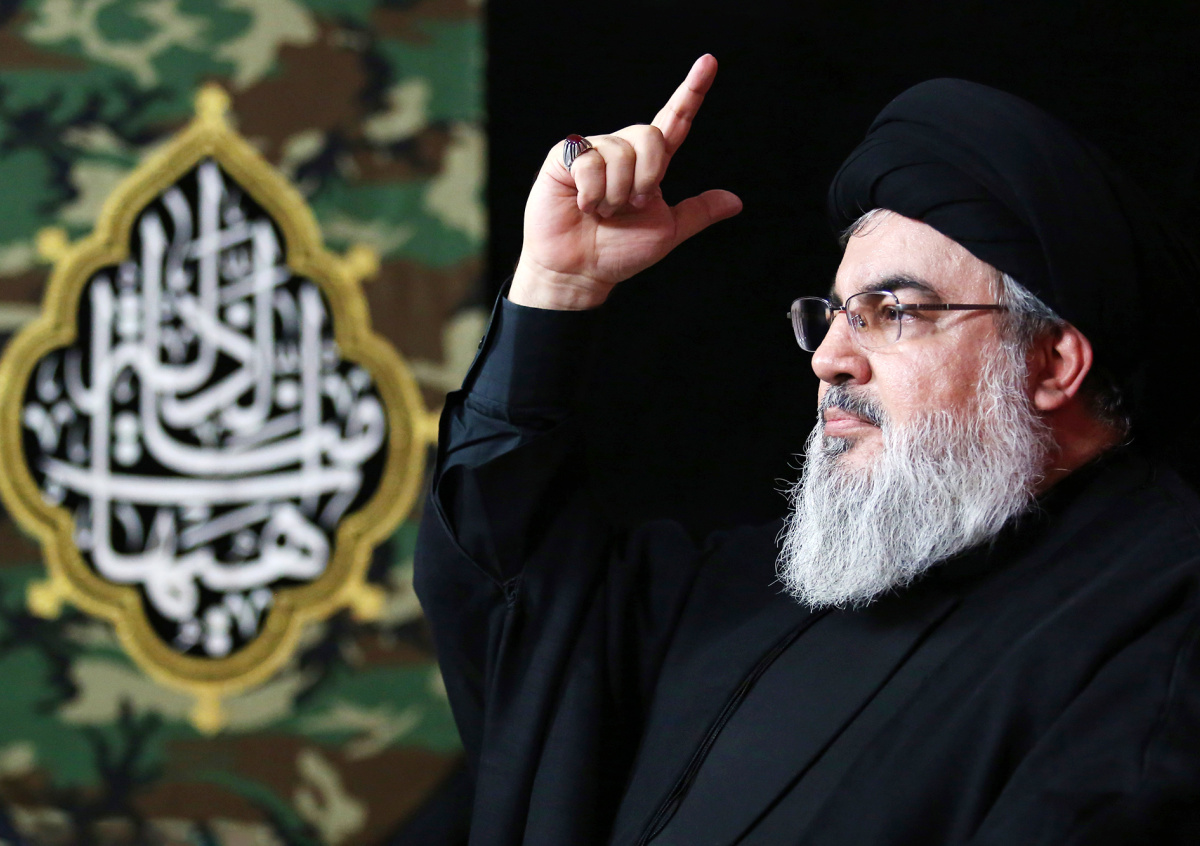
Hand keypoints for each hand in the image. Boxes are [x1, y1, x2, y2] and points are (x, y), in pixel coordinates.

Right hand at [510, 54, 743, 309]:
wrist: (579, 271)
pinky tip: (583, 205)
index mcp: (650, 164)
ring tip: (602, 210)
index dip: (691, 92)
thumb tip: (736, 201)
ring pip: (620, 151)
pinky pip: (589, 160)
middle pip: (650, 135)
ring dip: (616, 192)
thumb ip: (698, 212)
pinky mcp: (565, 157)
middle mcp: (623, 151)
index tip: (709, 62)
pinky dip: (592, 191)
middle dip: (647, 177)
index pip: (674, 121)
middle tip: (631, 206)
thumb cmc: (617, 252)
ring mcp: (593, 151)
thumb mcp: (667, 232)